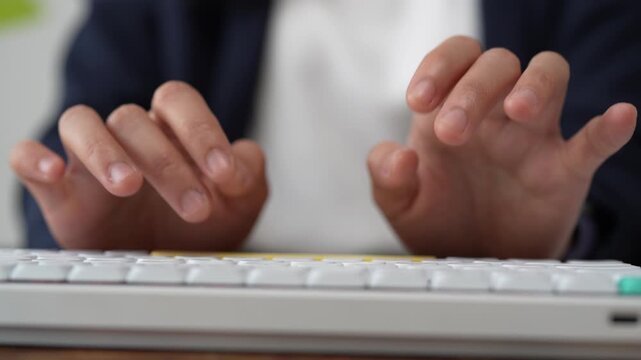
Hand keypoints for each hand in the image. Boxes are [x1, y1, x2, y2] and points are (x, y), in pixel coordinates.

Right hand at [11, 81, 267, 249]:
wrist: (173, 259)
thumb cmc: (204, 222)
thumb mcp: (241, 201)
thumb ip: (248, 173)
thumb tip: (236, 162)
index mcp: (172, 128)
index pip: (177, 100)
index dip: (200, 129)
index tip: (223, 173)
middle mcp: (130, 136)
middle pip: (134, 120)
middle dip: (168, 164)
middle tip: (196, 209)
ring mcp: (91, 160)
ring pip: (81, 123)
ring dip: (104, 151)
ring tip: (127, 186)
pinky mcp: (61, 191)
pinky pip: (27, 158)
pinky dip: (34, 159)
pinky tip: (53, 173)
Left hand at [368, 36, 636, 258]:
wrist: (472, 261)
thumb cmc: (438, 221)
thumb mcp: (400, 205)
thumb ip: (387, 178)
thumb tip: (399, 156)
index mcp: (450, 112)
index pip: (454, 58)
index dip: (438, 67)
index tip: (418, 100)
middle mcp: (492, 114)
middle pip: (497, 63)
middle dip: (473, 89)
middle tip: (452, 132)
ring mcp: (531, 138)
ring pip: (548, 76)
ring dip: (535, 84)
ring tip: (518, 110)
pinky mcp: (564, 170)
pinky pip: (592, 140)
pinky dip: (607, 128)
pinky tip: (617, 118)